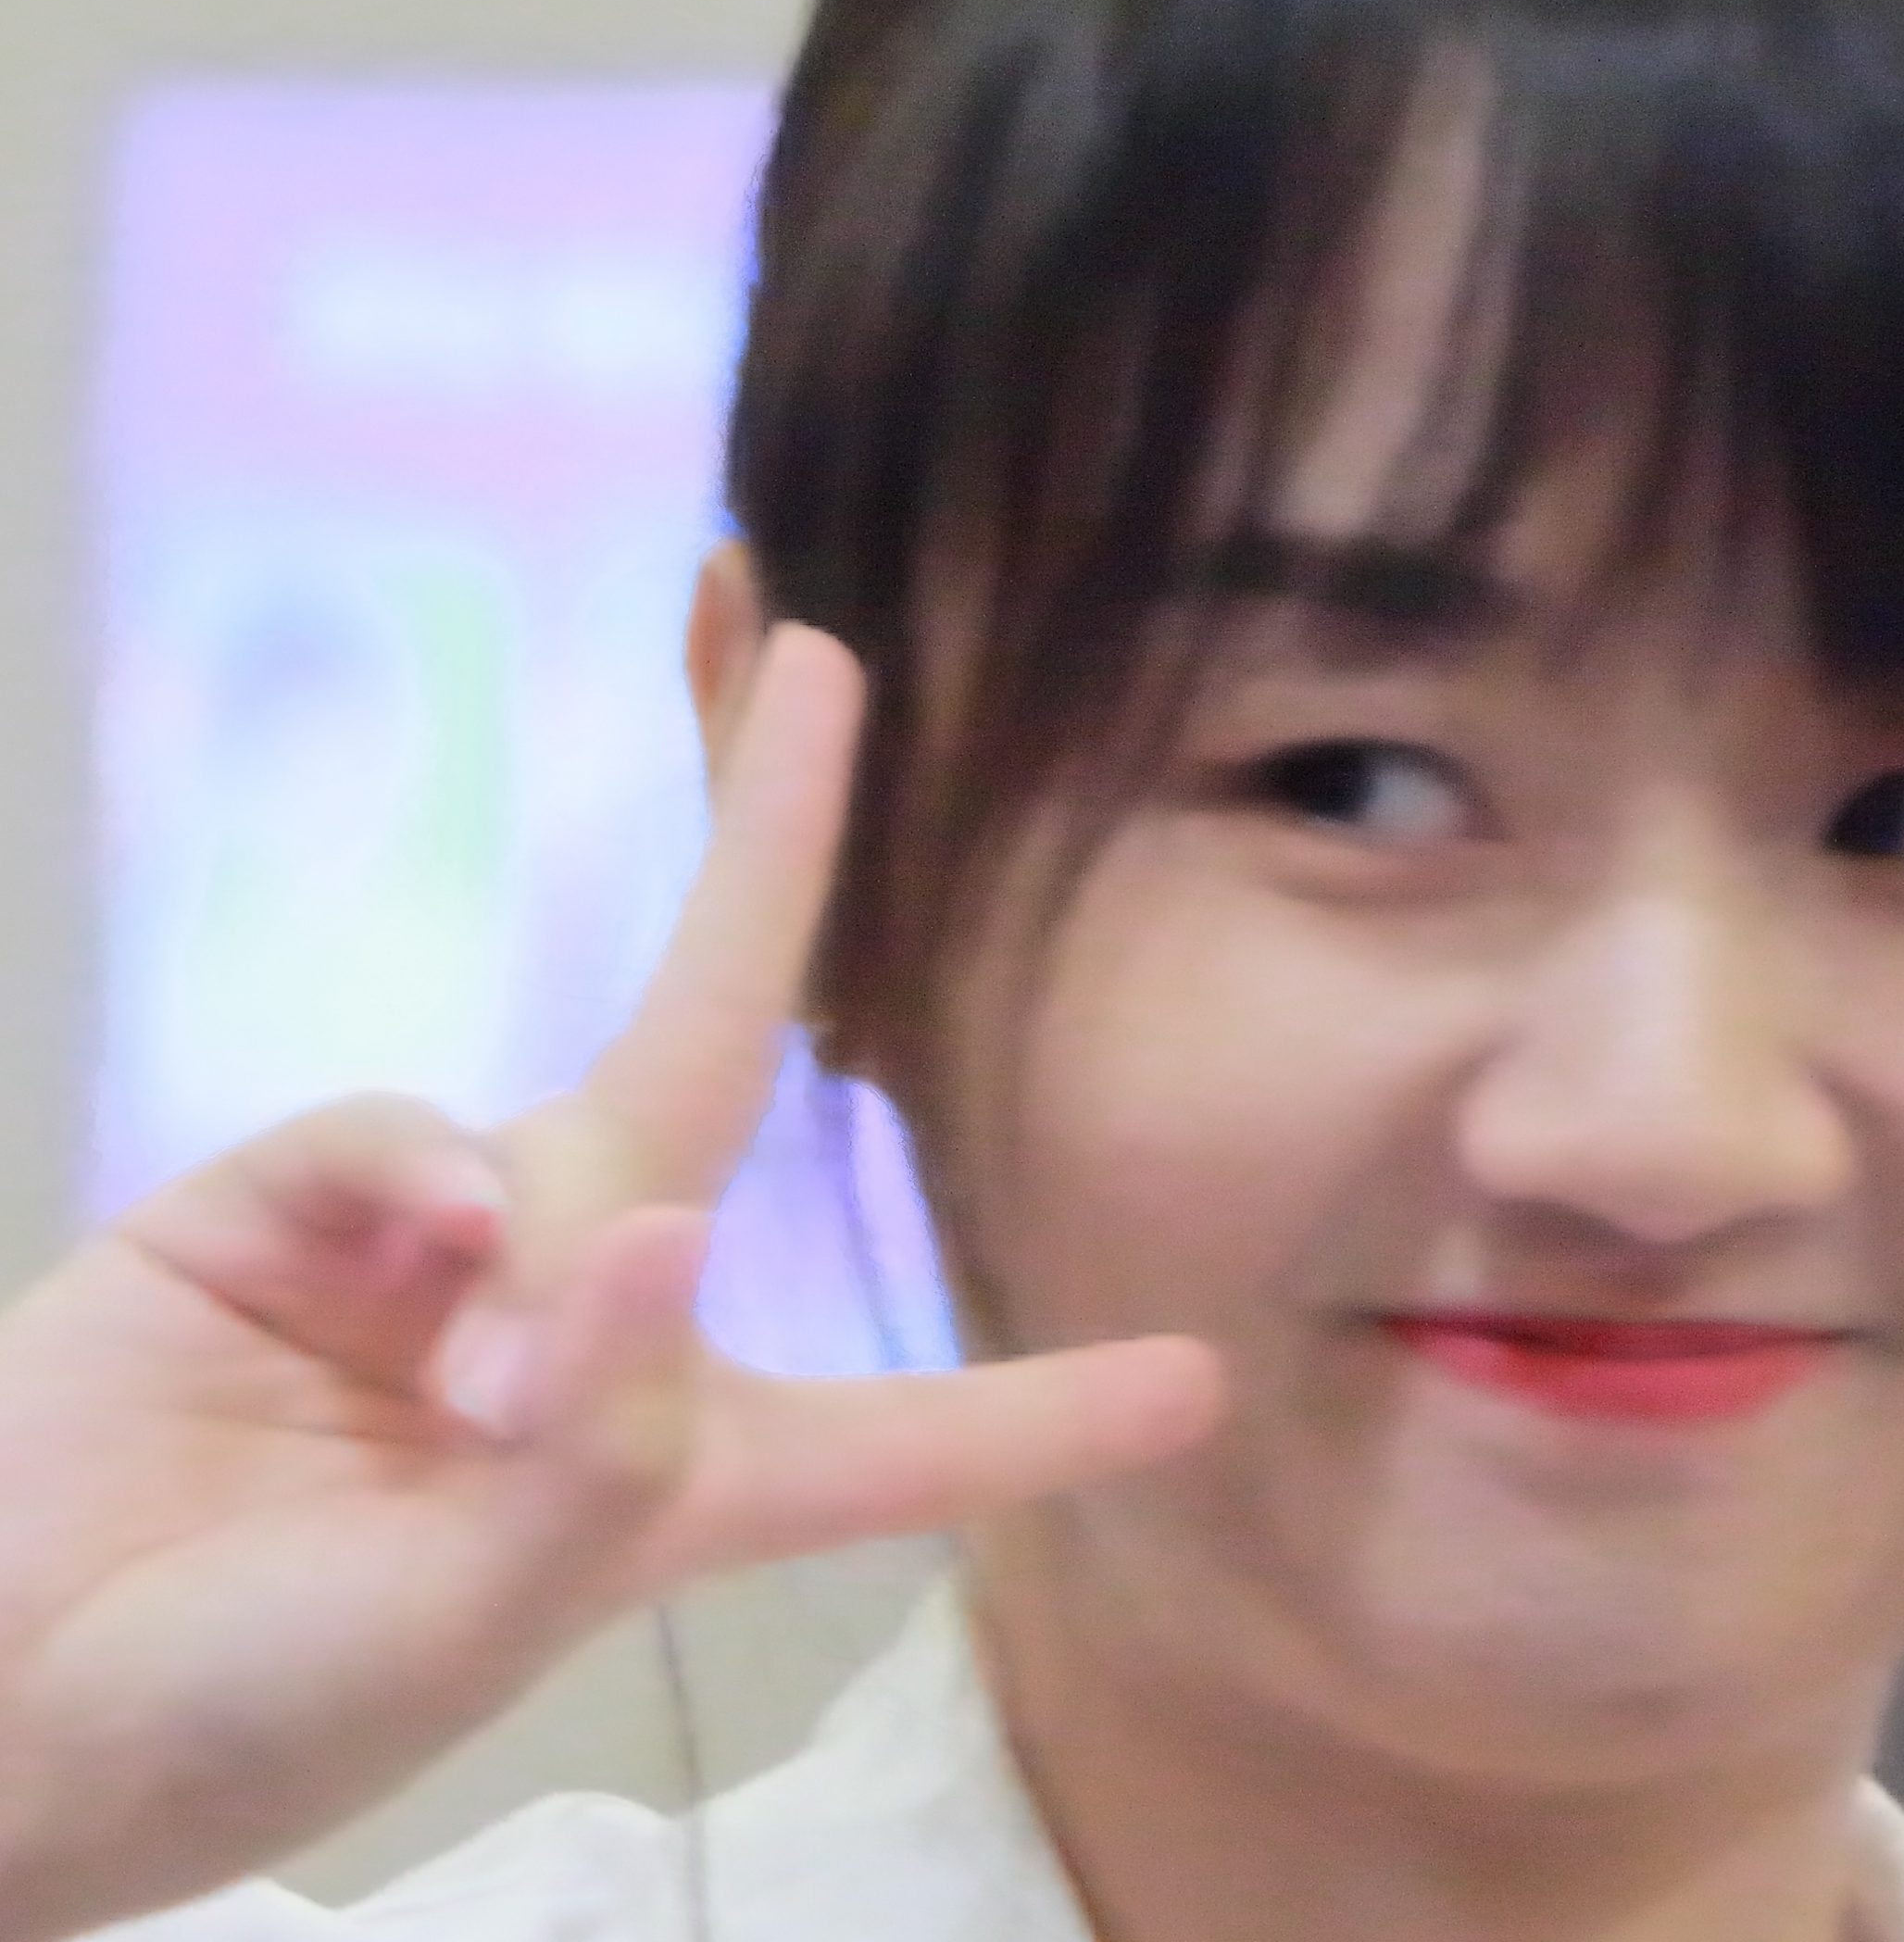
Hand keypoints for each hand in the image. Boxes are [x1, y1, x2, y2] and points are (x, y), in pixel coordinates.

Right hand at [0, 627, 1220, 1941]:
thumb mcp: (460, 1621)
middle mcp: (578, 1323)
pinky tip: (407, 1274)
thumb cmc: (242, 1708)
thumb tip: (658, 1233)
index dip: (1046, 1414)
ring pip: (576, 1113)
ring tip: (444, 1406)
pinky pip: (399, 1140)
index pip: (900, 1441)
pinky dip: (413, 1190)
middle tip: (830, 656)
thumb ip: (582, 1438)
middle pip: (723, 1056)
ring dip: (536, 1246)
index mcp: (669, 1473)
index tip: (1199, 1379)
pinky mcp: (288, 1198)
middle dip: (776, 845)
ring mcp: (430, 1244)